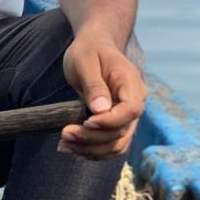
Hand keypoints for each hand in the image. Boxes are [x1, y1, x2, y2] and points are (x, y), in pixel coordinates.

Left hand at [59, 36, 146, 159]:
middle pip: (121, 131)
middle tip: (64, 133)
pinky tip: (72, 148)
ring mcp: (128, 116)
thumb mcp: (85, 61)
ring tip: (64, 145)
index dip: (110, 121)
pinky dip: (92, 151)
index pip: (130, 110)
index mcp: (131, 83)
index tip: (86, 122)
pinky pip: (110, 145)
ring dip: (91, 150)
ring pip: (117, 144)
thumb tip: (100, 110)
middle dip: (92, 138)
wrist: (94, 48)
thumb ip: (94, 85)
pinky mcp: (118, 125)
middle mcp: (135, 102)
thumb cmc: (89, 51)